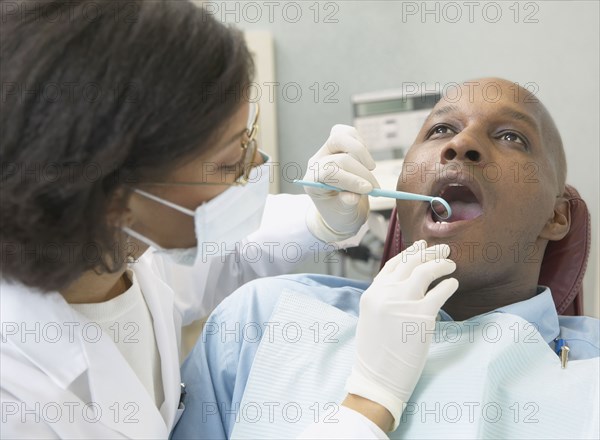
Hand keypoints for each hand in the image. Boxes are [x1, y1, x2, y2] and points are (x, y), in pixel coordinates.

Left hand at [303, 125, 378, 241]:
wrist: (342, 207)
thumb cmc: (341, 212)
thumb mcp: (343, 215)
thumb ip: (347, 205)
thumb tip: (353, 197)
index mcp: (312, 182)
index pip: (328, 173)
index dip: (350, 179)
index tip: (368, 189)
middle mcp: (317, 163)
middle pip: (339, 158)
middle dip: (361, 173)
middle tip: (374, 188)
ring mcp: (326, 151)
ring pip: (341, 137)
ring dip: (361, 152)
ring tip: (369, 170)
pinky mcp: (337, 143)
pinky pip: (349, 133)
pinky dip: (361, 143)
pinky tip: (365, 160)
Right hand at [344, 240, 458, 430]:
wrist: (377, 378)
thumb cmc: (375, 356)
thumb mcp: (371, 320)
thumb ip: (383, 301)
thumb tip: (403, 289)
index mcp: (372, 294)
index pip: (393, 266)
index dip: (408, 254)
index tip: (420, 247)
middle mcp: (386, 293)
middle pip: (410, 263)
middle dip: (428, 252)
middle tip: (442, 248)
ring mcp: (404, 302)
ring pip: (426, 271)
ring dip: (440, 263)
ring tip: (451, 263)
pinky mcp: (422, 315)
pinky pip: (440, 291)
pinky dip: (448, 284)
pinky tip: (453, 283)